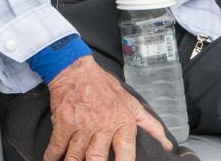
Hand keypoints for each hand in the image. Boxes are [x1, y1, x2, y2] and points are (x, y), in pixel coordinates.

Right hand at [43, 56, 172, 160]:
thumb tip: (168, 145)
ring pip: (76, 156)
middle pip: (97, 158)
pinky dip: (52, 156)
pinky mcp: (63, 121)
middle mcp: (102, 126)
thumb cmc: (104, 86)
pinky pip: (57, 145)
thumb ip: (150, 125)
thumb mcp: (131, 103)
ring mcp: (81, 125)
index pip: (127, 152)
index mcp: (122, 123)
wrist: (75, 68)